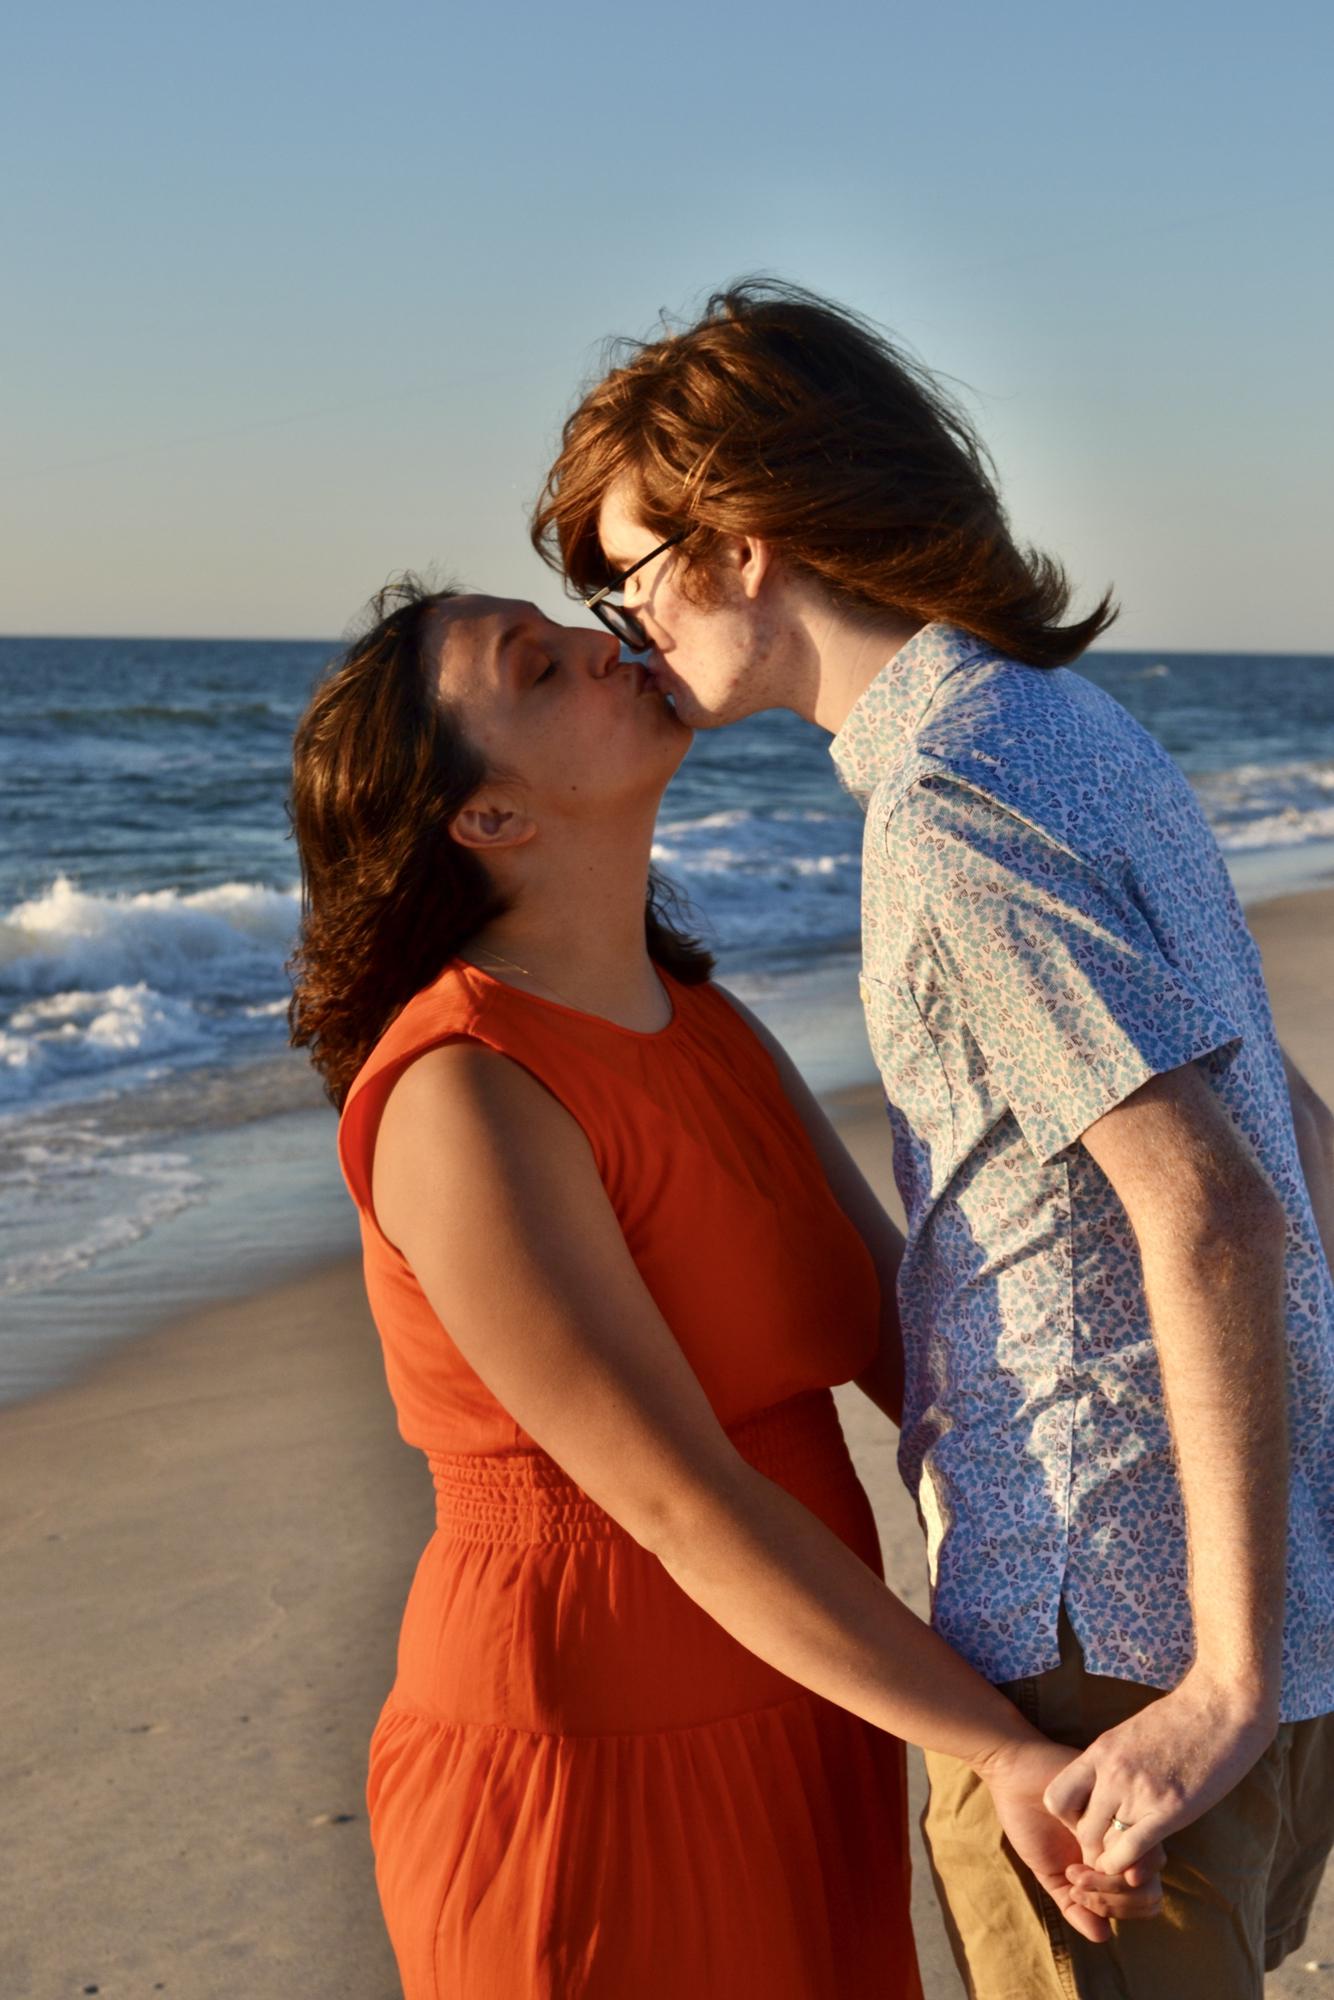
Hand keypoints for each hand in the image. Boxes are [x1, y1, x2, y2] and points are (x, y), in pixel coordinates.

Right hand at [979, 1739, 1165, 1941]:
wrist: (1011, 1774)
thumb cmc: (1028, 1820)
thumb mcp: (1049, 1872)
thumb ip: (1074, 1905)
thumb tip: (1105, 1937)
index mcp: (1115, 1860)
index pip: (1144, 1901)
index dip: (1116, 1909)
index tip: (1078, 1894)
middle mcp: (1126, 1840)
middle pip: (1150, 1888)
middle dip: (1112, 1898)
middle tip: (1076, 1882)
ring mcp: (1124, 1816)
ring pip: (1144, 1863)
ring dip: (1107, 1877)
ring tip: (1074, 1866)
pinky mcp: (1115, 1791)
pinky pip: (1126, 1831)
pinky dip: (1102, 1846)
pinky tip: (1076, 1840)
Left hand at [1041, 1666, 1277, 1873]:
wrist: (1222, 1703)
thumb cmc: (1183, 1717)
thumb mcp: (1133, 1734)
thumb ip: (1117, 1762)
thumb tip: (1108, 1787)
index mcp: (1101, 1751)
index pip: (1056, 1798)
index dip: (1068, 1820)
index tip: (1087, 1825)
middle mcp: (1113, 1772)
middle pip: (1080, 1829)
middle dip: (1090, 1848)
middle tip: (1105, 1853)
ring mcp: (1139, 1791)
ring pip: (1103, 1844)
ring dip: (1109, 1860)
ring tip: (1120, 1864)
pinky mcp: (1170, 1809)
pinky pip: (1131, 1851)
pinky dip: (1124, 1867)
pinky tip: (1131, 1870)